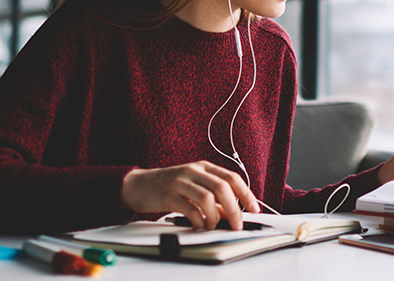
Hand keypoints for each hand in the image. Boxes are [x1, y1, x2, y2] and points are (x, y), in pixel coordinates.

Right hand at [120, 161, 260, 230]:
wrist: (139, 185)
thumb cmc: (169, 186)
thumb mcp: (194, 188)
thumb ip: (213, 199)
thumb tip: (231, 215)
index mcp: (204, 167)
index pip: (232, 178)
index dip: (246, 194)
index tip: (254, 209)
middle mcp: (194, 171)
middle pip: (223, 187)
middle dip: (234, 209)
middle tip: (237, 225)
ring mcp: (181, 181)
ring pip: (208, 198)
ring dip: (215, 217)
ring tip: (212, 226)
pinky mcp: (169, 195)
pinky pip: (190, 208)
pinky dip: (198, 220)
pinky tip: (198, 225)